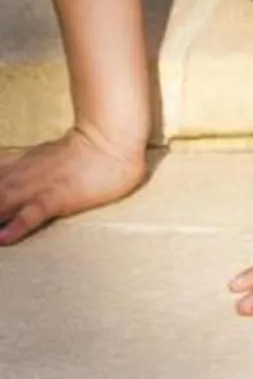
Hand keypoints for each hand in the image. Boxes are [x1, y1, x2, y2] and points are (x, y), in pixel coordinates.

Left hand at [0, 123, 152, 243]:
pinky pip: (31, 214)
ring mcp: (37, 187)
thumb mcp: (43, 155)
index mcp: (16, 166)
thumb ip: (23, 165)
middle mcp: (19, 177)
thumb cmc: (83, 150)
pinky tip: (3, 239)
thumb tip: (9, 173)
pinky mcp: (58, 198)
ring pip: (0, 203)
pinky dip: (15, 227)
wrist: (114, 139)